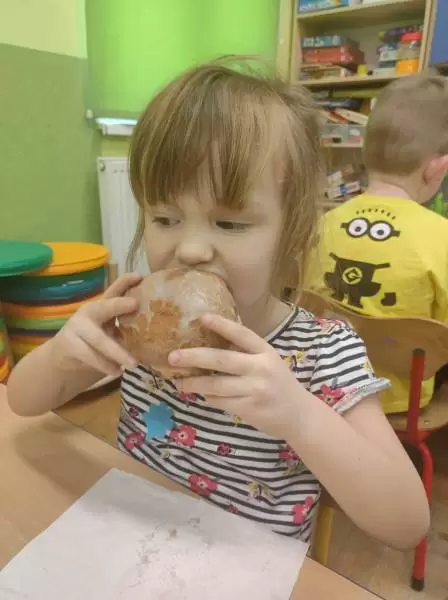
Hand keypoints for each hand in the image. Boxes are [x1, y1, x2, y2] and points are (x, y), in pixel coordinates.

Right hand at [49, 273, 141, 375]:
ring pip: (100, 340)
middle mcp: (89, 312)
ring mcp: (76, 327)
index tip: (140, 275)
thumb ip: (126, 330)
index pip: (114, 291)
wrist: (62, 361)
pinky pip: (90, 355)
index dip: (126, 282)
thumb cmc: (94, 346)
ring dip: (118, 353)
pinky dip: (105, 365)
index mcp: (102, 307)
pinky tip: (117, 371)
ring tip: (134, 364)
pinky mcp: (69, 344)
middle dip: (119, 304)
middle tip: (135, 304)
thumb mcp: (110, 334)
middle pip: (104, 307)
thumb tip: (158, 332)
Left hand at [168, 314, 301, 437]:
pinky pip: (220, 401)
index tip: (201, 317)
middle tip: (173, 356)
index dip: (222, 324)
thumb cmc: (278, 383)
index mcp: (265, 351)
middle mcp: (261, 368)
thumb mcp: (268, 361)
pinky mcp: (249, 409)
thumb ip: (245, 353)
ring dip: (193, 382)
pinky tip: (199, 394)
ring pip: (216, 384)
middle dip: (194, 357)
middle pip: (221, 359)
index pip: (242, 334)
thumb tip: (208, 344)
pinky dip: (207, 397)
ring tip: (178, 381)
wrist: (299, 415)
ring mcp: (255, 389)